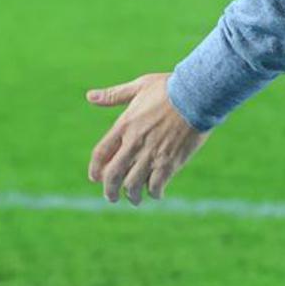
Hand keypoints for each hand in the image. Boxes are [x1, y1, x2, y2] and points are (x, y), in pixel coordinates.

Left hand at [86, 73, 208, 204]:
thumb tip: (89, 96)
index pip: (100, 153)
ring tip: (134, 199)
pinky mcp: (170, 162)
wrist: (196, 95)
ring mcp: (151, 154)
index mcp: (124, 125)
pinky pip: (156, 185)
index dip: (95, 169)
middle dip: (109, 190)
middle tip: (111, 198)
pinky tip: (156, 192)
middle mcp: (134, 143)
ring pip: (133, 185)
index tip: (95, 178)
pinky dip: (154, 192)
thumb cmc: (168, 88)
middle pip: (113, 174)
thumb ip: (112, 95)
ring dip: (132, 195)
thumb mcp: (138, 87)